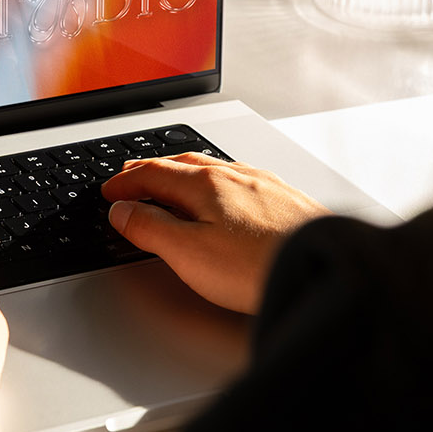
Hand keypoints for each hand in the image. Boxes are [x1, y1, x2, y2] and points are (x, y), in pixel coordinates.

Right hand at [103, 152, 328, 313]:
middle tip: (130, 178)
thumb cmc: (259, 266)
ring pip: (212, 169)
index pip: (152, 173)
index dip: (125, 183)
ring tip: (169, 183)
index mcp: (205, 184)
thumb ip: (151, 229)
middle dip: (150, 171)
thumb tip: (122, 211)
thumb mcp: (189, 254)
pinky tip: (222, 195)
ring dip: (182, 174)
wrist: (323, 266)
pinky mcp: (284, 199)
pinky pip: (238, 179)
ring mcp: (262, 184)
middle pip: (181, 164)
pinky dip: (214, 183)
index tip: (109, 192)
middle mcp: (234, 175)